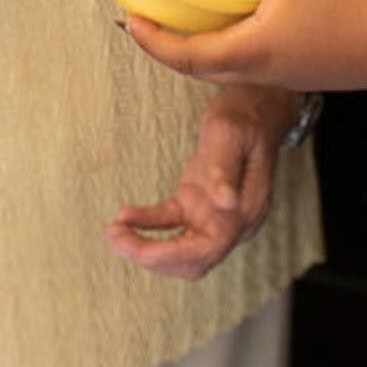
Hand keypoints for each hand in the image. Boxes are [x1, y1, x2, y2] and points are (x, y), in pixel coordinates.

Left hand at [105, 85, 293, 280]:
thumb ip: (223, 168)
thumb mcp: (229, 133)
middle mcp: (234, 221)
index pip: (209, 249)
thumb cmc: (244, 116)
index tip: (136, 246)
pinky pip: (170, 223)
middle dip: (152, 256)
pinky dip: (146, 224)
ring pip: (180, 251)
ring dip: (146, 247)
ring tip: (113, 231)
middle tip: (115, 237)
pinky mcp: (197, 204)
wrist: (253, 105)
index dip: (170, 254)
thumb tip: (224, 203)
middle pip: (193, 261)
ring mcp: (216, 215)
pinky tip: (122, 216)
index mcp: (246, 209)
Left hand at [124, 0, 366, 91]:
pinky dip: (229, 40)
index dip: (149, 39)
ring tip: (183, 13)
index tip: (125, 19)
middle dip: (167, 45)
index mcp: (250, 51)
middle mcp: (260, 69)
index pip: (182, 56)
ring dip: (198, 44)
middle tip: (145, 18)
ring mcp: (282, 73)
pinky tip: (237, 12)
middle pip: (197, 67)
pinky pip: (251, 58)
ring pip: (225, 64)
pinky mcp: (302, 68)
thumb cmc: (357, 6)